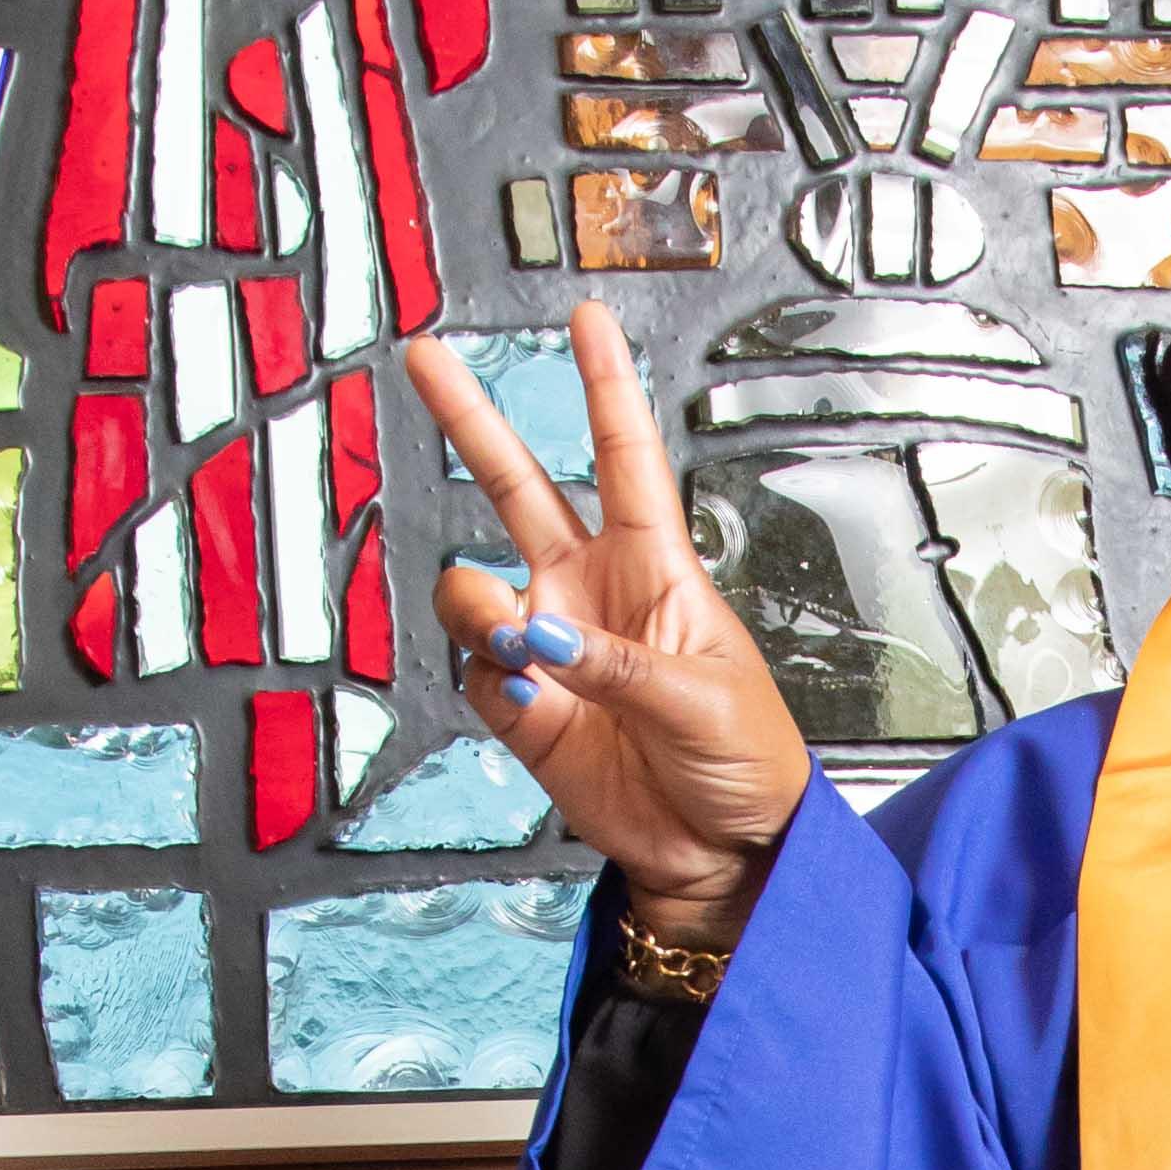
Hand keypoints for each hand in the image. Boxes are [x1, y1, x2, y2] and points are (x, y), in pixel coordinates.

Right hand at [416, 304, 814, 933]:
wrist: (722, 852)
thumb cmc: (745, 762)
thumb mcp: (703, 696)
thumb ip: (614, 659)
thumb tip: (539, 632)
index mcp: (657, 567)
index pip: (624, 457)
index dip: (605, 385)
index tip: (586, 317)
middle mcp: (591, 592)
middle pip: (518, 487)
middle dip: (472, 422)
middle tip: (425, 359)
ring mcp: (551, 647)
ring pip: (476, 590)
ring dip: (479, 605)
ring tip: (516, 639)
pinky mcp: (525, 708)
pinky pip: (476, 671)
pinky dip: (490, 676)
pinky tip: (526, 692)